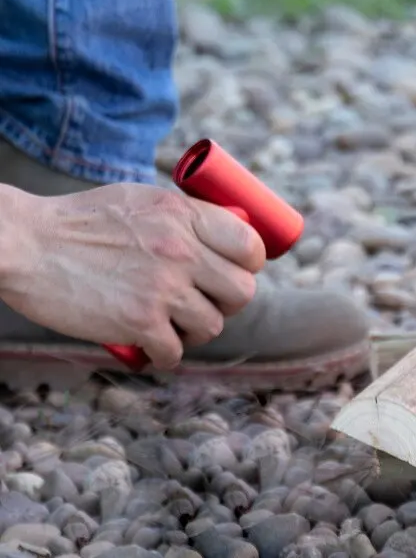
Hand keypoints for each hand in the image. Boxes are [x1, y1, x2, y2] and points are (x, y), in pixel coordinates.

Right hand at [0, 183, 265, 368]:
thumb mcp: (140, 201)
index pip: (250, 246)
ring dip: (196, 331)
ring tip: (174, 326)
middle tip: (205, 303)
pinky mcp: (139, 321)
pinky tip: (154, 349)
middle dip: (228, 302)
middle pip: (242, 291)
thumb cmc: (78, 222)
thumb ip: (182, 219)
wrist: (23, 244)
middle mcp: (182, 250)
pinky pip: (177, 352)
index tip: (236, 272)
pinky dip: (167, 356)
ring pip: (212, 326)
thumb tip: (224, 236)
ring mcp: (163, 287)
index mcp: (184, 215)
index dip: (249, 264)